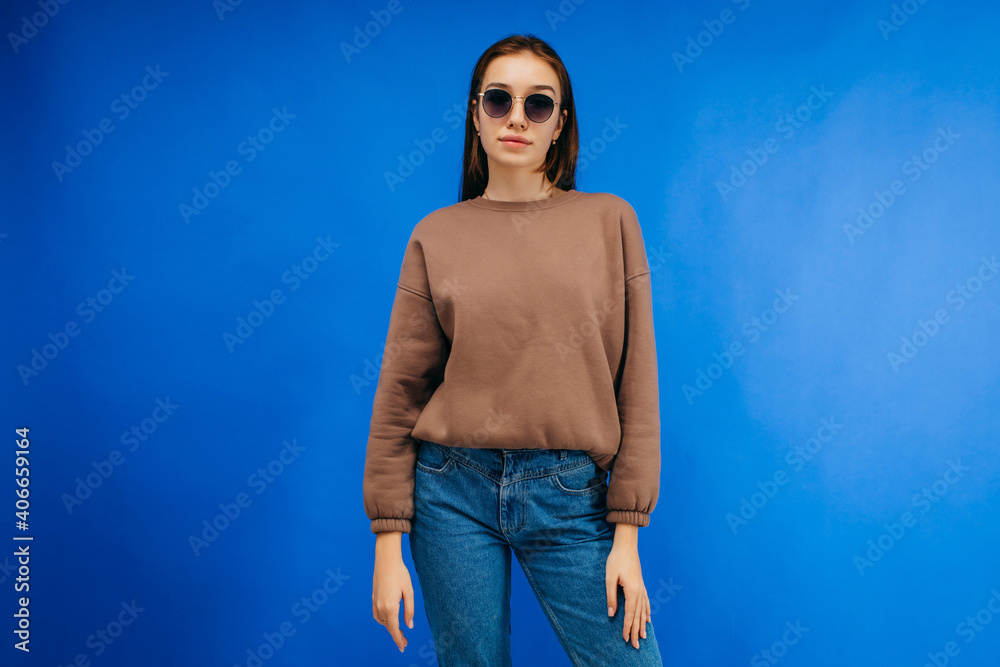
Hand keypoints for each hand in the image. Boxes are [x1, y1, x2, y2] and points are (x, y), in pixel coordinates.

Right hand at [372, 532, 414, 652]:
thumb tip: (409, 626)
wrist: (386, 561)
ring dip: (390, 628)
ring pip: (383, 622)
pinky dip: (383, 621)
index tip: (403, 647)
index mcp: (390, 606)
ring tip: (399, 632)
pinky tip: (389, 621)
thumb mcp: (409, 592)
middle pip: (389, 627)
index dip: (398, 639)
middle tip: (404, 643)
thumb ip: (409, 610)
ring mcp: (375, 603)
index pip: (394, 629)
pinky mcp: (373, 599)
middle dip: (396, 636)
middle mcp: (381, 607)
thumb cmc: (400, 574)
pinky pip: (377, 615)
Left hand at [605, 527, 649, 648]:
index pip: (629, 613)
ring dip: (642, 624)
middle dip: (636, 630)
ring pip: (643, 610)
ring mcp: (642, 587)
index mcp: (632, 590)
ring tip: (643, 636)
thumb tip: (611, 613)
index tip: (625, 638)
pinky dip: (647, 611)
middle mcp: (640, 591)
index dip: (627, 627)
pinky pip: (646, 602)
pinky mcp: (641, 584)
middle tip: (635, 645)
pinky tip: (648, 618)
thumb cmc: (616, 559)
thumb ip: (611, 596)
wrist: (626, 545)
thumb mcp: (609, 578)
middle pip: (638, 615)